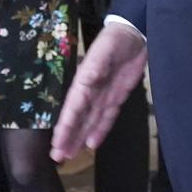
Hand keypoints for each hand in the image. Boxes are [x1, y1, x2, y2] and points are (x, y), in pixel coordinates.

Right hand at [50, 22, 147, 161]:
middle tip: (57, 157)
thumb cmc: (115, 39)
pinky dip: (99, 131)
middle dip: (67, 138)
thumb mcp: (105, 49)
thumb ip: (96, 65)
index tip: (57, 144)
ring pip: (89, 122)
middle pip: (78, 119)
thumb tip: (86, 81)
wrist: (134, 34)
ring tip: (68, 155)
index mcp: (84, 81)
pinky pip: (106, 118)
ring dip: (79, 138)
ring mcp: (103, 96)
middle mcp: (90, 92)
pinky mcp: (117, 98)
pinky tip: (91, 143)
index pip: (73, 108)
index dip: (65, 128)